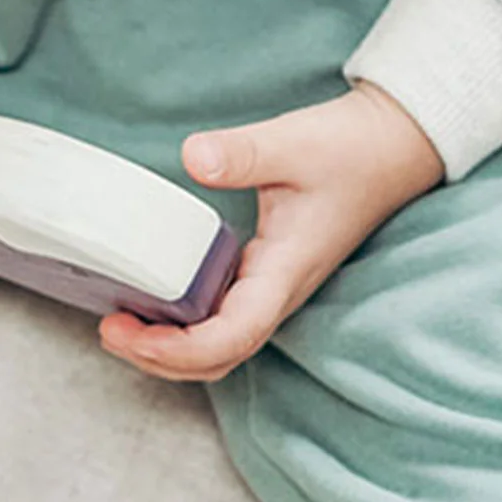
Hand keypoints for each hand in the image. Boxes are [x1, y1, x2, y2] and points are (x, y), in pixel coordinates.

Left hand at [98, 80, 444, 381]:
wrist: (393, 146)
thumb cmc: (351, 148)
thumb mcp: (294, 142)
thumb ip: (242, 152)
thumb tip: (193, 157)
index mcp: (285, 271)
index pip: (232, 335)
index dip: (178, 348)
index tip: (130, 332)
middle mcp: (278, 292)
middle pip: (218, 358)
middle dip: (160, 359)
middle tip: (108, 331)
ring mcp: (271, 289)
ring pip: (218, 348)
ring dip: (168, 350)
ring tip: (118, 326)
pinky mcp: (263, 277)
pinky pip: (219, 321)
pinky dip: (181, 328)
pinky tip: (148, 303)